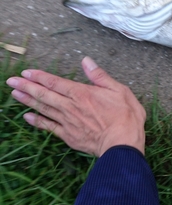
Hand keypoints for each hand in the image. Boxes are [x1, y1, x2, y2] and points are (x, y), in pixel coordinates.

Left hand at [6, 56, 145, 156]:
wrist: (122, 143)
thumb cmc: (126, 116)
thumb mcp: (119, 90)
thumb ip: (100, 76)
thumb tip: (86, 61)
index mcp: (82, 93)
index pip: (56, 82)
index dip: (40, 77)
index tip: (26, 72)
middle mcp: (71, 106)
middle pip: (44, 94)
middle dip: (27, 86)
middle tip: (11, 81)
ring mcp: (68, 122)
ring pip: (44, 109)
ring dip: (28, 101)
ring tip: (14, 94)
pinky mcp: (69, 136)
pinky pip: (49, 127)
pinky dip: (37, 122)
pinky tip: (28, 117)